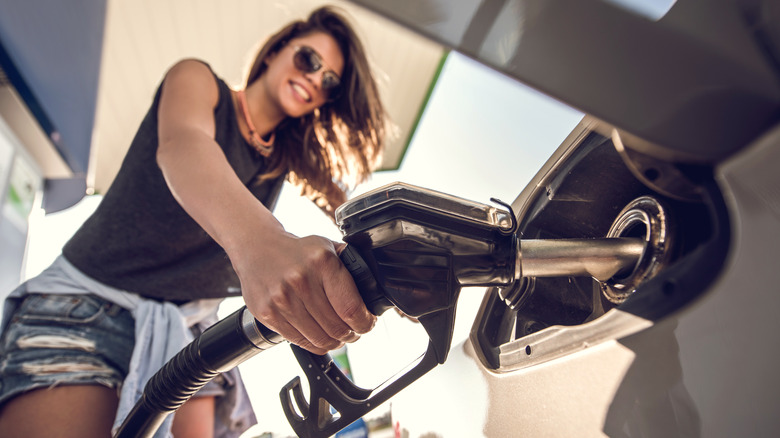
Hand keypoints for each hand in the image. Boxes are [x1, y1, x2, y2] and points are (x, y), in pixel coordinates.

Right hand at [234, 233, 375, 354]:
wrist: (257, 248)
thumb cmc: (298, 251)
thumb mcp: (329, 248)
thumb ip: (351, 266)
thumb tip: (374, 293)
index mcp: (322, 262)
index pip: (351, 308)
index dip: (365, 323)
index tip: (367, 324)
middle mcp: (301, 280)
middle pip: (337, 328)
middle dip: (351, 334)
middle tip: (354, 331)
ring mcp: (282, 299)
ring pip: (320, 339)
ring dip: (335, 342)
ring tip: (337, 335)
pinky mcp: (267, 313)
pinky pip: (299, 341)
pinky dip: (315, 344)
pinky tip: (319, 335)